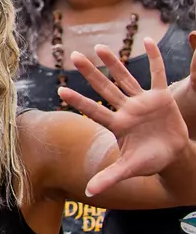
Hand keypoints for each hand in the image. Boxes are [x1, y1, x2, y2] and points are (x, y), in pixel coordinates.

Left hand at [59, 37, 190, 195]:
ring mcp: (143, 101)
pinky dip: (155, 58)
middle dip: (90, 72)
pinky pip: (158, 74)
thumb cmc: (149, 161)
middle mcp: (126, 109)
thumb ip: (109, 178)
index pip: (94, 110)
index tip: (60, 89)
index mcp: (118, 125)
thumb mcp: (129, 169)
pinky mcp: (161, 97)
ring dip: (114, 62)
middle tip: (73, 55)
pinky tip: (149, 40)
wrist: (173, 156)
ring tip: (100, 46)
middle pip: (105, 87)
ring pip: (126, 77)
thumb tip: (88, 193)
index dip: (79, 100)